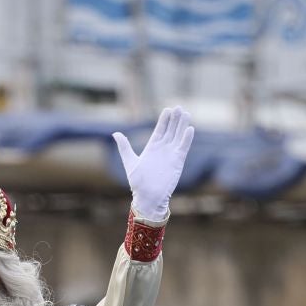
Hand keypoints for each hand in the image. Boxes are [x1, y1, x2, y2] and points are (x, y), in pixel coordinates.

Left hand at [111, 105, 195, 223]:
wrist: (148, 197)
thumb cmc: (138, 183)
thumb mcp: (130, 162)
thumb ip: (125, 147)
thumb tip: (115, 133)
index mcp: (152, 148)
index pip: (160, 130)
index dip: (164, 120)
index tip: (167, 109)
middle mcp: (162, 150)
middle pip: (170, 131)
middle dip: (175, 119)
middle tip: (179, 107)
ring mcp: (171, 155)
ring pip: (178, 137)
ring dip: (182, 125)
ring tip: (186, 113)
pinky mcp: (177, 162)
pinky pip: (183, 148)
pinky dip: (186, 139)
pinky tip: (190, 129)